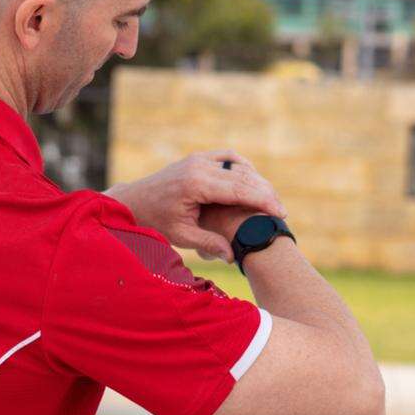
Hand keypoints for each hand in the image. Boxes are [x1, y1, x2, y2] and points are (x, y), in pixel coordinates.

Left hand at [103, 150, 285, 262]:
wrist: (133, 202)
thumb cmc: (155, 222)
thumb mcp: (181, 236)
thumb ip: (208, 243)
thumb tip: (233, 256)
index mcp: (195, 184)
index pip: (239, 190)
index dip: (263, 201)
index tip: (280, 214)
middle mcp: (198, 166)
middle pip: (243, 176)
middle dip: (265, 193)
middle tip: (282, 211)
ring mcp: (198, 159)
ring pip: (238, 165)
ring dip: (256, 180)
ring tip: (270, 200)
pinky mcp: (197, 158)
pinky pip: (227, 157)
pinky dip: (242, 167)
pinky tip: (252, 181)